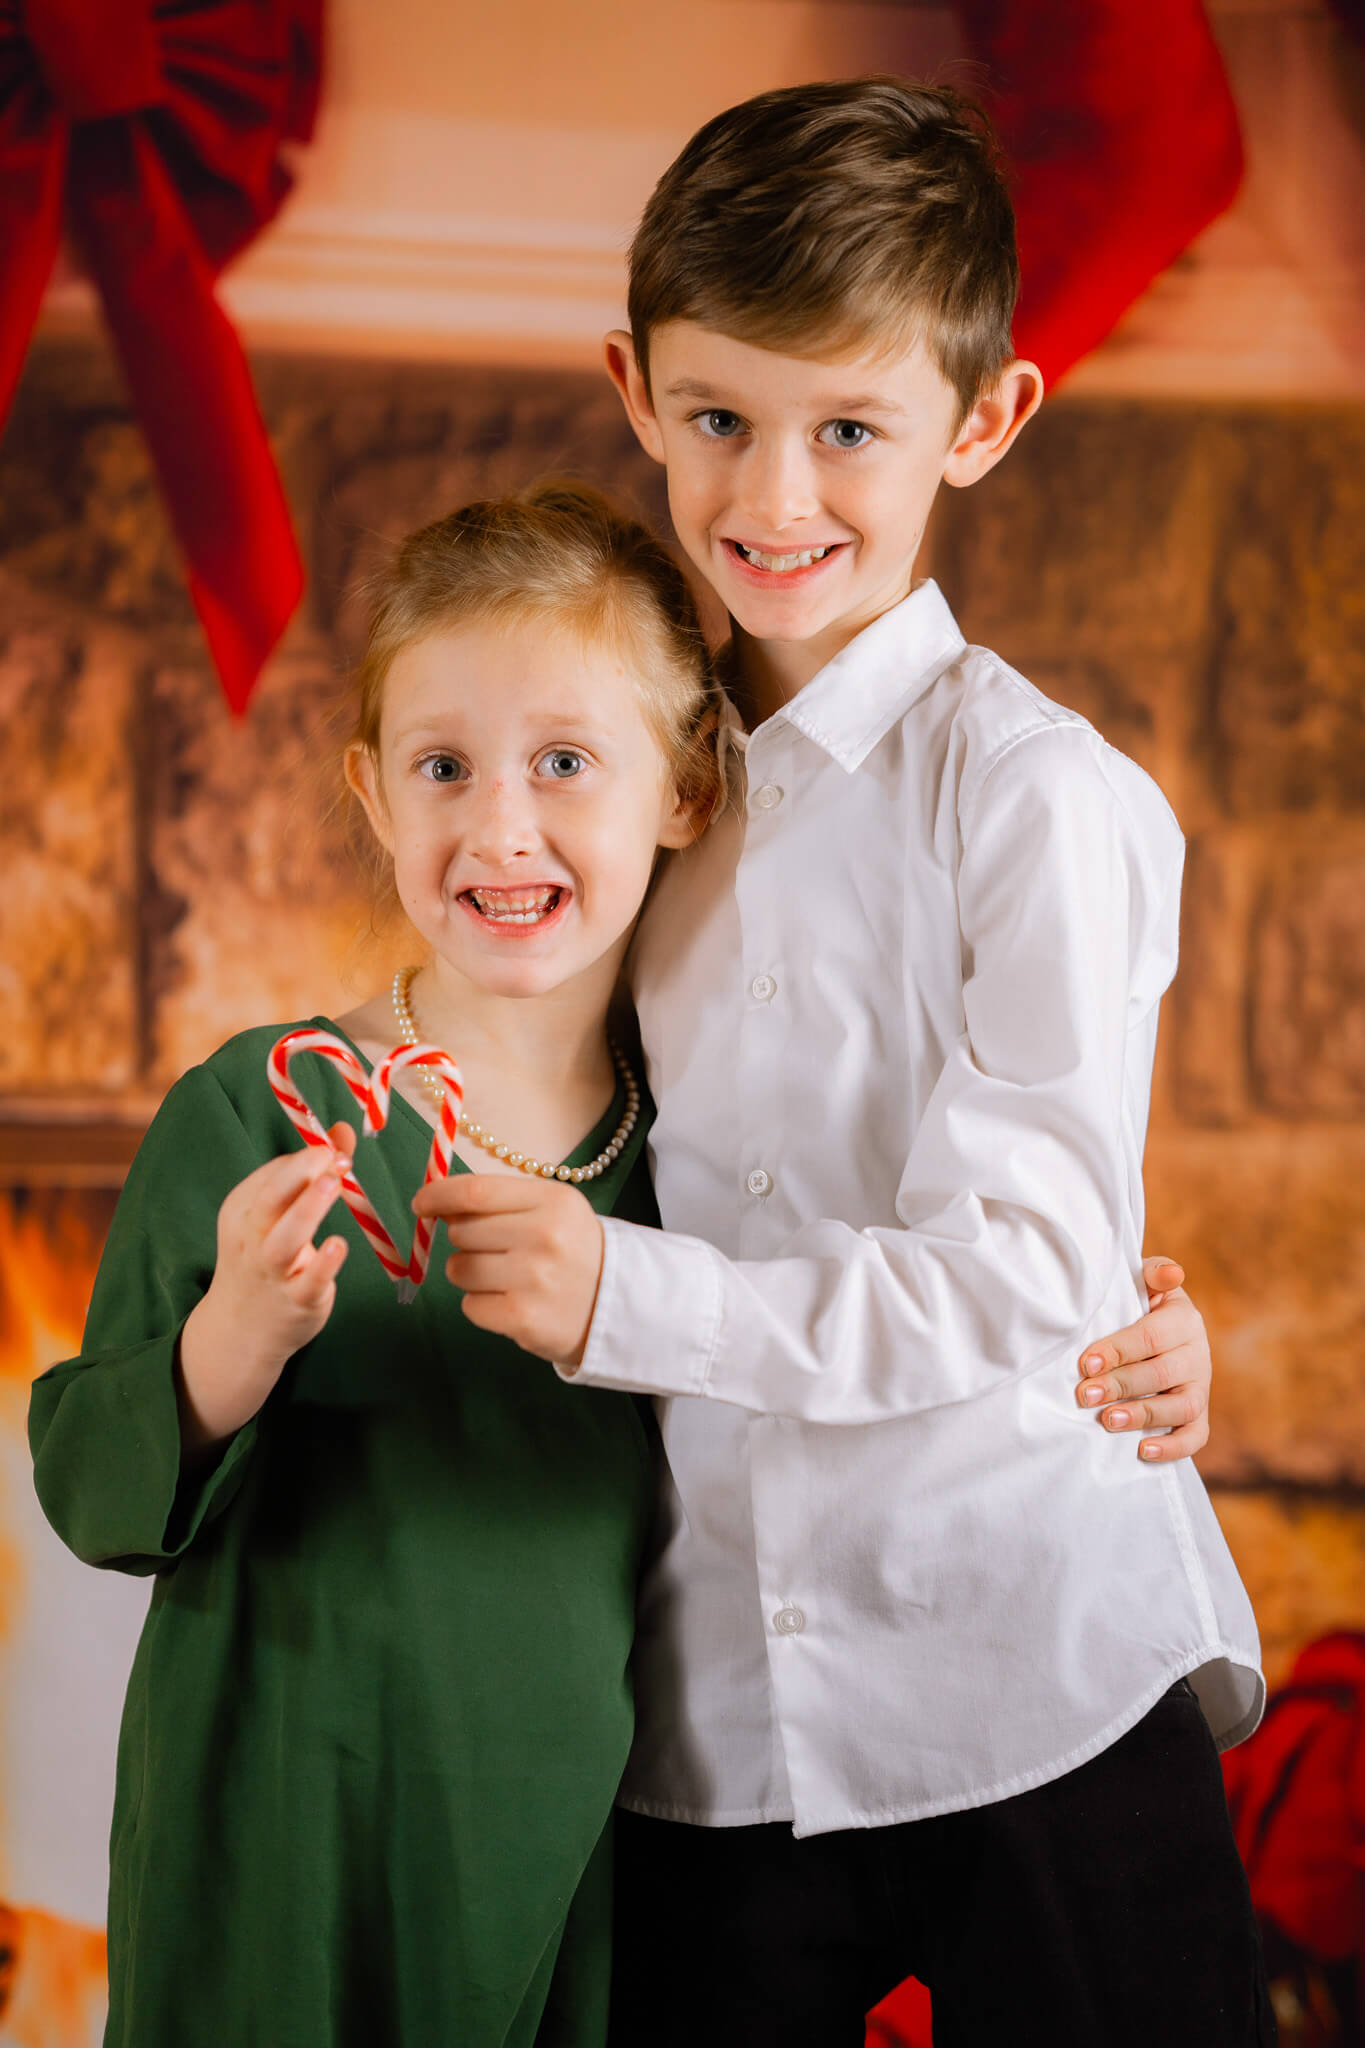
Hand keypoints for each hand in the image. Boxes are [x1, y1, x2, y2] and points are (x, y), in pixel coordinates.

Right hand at [177, 1122, 354, 1452]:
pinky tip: (339, 1246)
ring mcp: (272, 1271)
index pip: (272, 1175)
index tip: (335, 1148)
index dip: (305, 1158)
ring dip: (308, 1210)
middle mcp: (252, 1237)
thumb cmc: (265, 1258)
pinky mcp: (296, 1301)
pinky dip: (323, 1264)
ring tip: (334, 1184)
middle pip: (270, 1199)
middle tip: (334, 1157)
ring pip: (284, 1239)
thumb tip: (343, 1130)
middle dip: (301, 1173)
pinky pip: (308, 1281)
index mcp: (243, 1209)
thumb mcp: (278, 1215)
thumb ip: (313, 1173)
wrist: (240, 1329)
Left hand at [411, 1173, 604, 1367]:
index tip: (421, 1203)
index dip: (439, 1195)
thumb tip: (437, 1203)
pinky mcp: (522, 1319)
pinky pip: (469, 1306)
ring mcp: (533, 1280)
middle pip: (462, 1231)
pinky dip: (482, 1306)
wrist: (616, 1307)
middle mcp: (544, 1237)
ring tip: (505, 1279)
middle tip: (494, 1250)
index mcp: (553, 1202)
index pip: (476, 1191)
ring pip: (459, 1269)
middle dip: (464, 1241)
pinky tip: (511, 1303)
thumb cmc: (574, 1252)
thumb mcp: (553, 1211)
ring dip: (470, 1275)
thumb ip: (500, 1201)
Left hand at [1075, 1257, 1209, 1462]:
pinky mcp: (1199, 1414)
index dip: (1118, 1351)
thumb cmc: (1139, 1300)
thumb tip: (1170, 1272)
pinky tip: (1142, 1451)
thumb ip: (1153, 1272)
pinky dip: (1174, 1448)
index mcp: (1183, 1318)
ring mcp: (1201, 1387)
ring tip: (1108, 1421)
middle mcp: (1197, 1354)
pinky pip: (1196, 1436)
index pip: (1150, 1337)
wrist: (1154, 1323)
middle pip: (1161, 1374)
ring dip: (1144, 1415)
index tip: (1087, 1364)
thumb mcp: (1145, 1279)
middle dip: (1120, 1386)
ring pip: (1181, 1407)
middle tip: (1086, 1396)